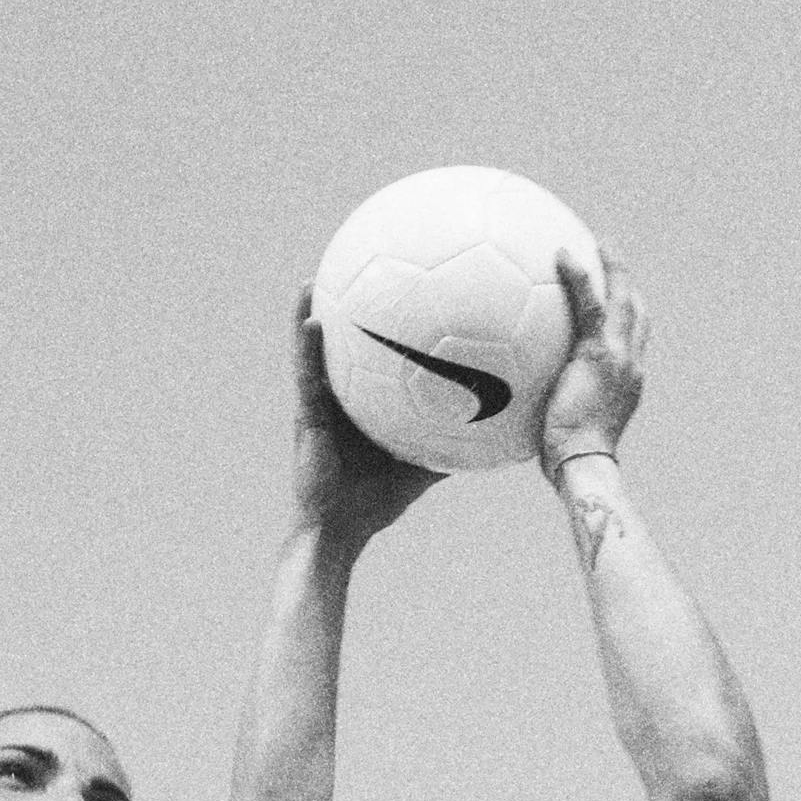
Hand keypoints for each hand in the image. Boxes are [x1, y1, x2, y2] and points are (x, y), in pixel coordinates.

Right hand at [291, 287, 441, 539]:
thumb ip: (451, 446)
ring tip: (314, 279)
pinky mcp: (306, 417)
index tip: (391, 292)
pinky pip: (307, 375)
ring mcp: (318, 406)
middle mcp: (336, 399)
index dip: (375, 329)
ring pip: (312, 353)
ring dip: (309, 314)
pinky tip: (311, 320)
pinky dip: (307, 347)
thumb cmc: (376, 501)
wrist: (340, 529)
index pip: (369, 361)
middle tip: (352, 271)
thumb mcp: (424, 466)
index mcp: (360, 407)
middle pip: (340, 348)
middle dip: (342, 311)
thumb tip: (495, 433)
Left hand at [536, 246, 647, 477]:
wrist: (583, 463)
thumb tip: (523, 411)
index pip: (634, 340)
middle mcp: (631, 365)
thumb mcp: (566, 432)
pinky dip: (578, 277)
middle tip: (612, 256)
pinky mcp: (599, 354)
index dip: (630, 314)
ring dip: (613, 267)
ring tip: (598, 241)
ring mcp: (619, 357)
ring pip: (623, 300)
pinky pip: (589, 305)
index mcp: (628, 382)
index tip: (618, 297)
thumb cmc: (569, 461)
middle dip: (628, 282)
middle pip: (637, 312)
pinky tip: (561, 254)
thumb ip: (554, 411)